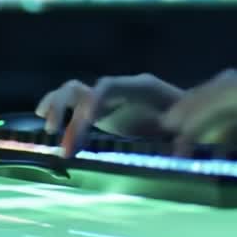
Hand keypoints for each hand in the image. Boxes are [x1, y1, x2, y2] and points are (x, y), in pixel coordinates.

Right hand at [35, 73, 183, 156]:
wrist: (192, 115)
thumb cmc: (193, 121)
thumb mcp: (189, 126)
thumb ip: (184, 135)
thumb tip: (180, 150)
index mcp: (141, 87)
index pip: (110, 86)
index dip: (96, 100)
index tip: (88, 120)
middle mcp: (119, 89)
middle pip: (84, 90)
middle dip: (70, 113)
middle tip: (65, 144)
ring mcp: (107, 99)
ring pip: (72, 93)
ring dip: (57, 109)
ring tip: (50, 132)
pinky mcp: (99, 112)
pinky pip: (71, 103)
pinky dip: (55, 108)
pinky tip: (43, 120)